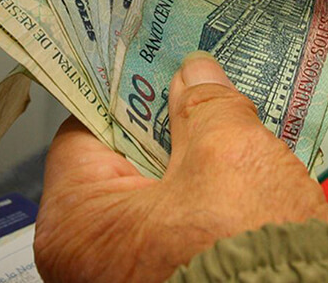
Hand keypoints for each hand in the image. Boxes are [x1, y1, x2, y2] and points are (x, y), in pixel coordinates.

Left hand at [33, 53, 327, 282]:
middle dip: (163, 129)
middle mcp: (87, 263)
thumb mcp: (229, 153)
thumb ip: (204, 104)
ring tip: (227, 130)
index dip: (126, 92)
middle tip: (197, 91)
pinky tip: (238, 179)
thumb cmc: (251, 257)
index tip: (154, 65)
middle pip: (120, 167)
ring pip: (154, 200)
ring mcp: (127, 278)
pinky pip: (177, 232)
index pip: (84, 131)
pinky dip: (204, 205)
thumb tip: (195, 74)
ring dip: (190, 167)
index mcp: (76, 225)